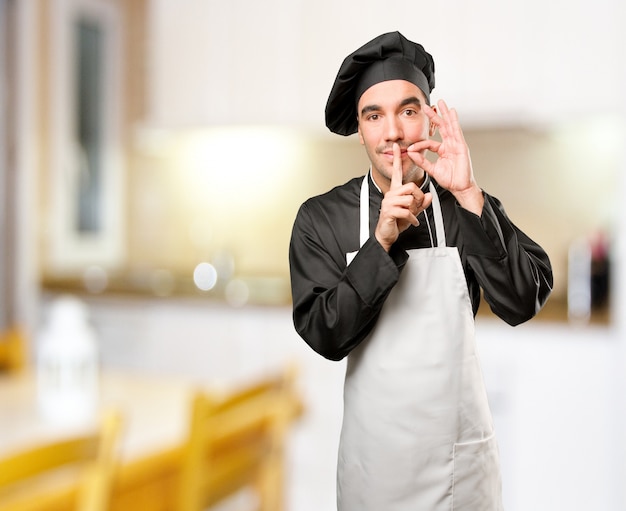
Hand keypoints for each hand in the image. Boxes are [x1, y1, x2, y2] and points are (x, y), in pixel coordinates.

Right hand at [375, 143, 431, 251]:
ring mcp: (388, 202)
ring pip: (409, 199)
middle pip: (410, 186)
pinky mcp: (389, 211)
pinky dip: (412, 218)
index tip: (397, 146)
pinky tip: (412, 222)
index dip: (396, 159)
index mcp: (395, 191)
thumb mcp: (413, 211)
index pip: (396, 172)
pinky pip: (406, 211)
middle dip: (418, 197)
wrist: (386, 234)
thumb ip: (421, 203)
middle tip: (416, 207)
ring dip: (414, 209)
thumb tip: (428, 195)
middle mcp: (390, 194)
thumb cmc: (397, 221)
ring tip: (411, 215)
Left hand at [407, 100, 483, 215]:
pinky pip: (457, 131)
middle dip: (434, 116)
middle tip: (426, 106)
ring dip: (444, 114)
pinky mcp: (461, 146)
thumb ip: (421, 161)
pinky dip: (454, 121)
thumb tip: (410, 152)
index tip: (410, 148)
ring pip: (449, 126)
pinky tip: (452, 112)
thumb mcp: (432, 169)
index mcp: (443, 150)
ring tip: (441, 102)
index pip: (430, 143)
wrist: (460, 188)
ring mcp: (456, 144)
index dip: (419, 144)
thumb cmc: (449, 180)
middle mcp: (450, 145)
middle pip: (441, 127)